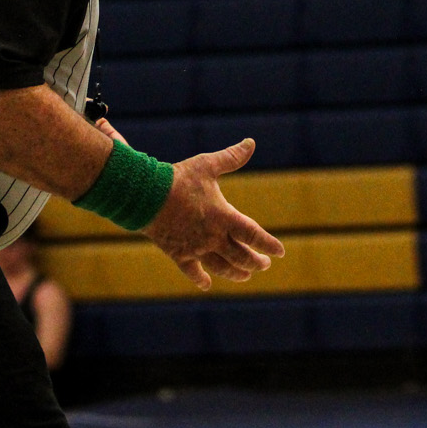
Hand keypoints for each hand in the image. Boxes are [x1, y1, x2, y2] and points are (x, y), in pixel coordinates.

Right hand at [142, 138, 285, 290]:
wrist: (145, 196)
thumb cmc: (179, 179)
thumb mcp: (207, 165)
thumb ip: (231, 157)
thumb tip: (251, 142)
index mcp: (224, 217)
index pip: (254, 235)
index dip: (269, 244)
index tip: (281, 251)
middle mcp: (213, 237)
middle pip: (241, 256)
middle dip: (256, 262)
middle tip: (265, 264)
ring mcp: (196, 248)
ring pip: (221, 267)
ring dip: (235, 273)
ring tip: (245, 276)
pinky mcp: (178, 254)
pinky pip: (191, 271)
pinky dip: (200, 278)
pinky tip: (206, 284)